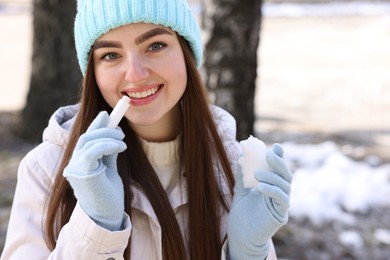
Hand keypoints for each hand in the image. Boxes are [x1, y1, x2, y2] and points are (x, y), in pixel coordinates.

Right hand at [63, 111, 126, 230]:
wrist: (106, 216)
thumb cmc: (108, 195)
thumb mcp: (109, 168)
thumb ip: (108, 152)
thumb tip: (113, 134)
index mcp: (79, 162)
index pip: (85, 138)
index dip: (95, 125)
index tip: (107, 115)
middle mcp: (73, 164)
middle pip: (86, 137)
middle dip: (104, 129)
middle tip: (120, 131)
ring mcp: (75, 168)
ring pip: (89, 141)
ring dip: (108, 137)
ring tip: (123, 142)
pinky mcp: (82, 172)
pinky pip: (93, 150)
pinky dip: (107, 145)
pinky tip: (120, 147)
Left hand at [227, 144, 292, 259]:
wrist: (240, 236)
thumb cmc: (242, 214)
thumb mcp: (240, 190)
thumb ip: (242, 175)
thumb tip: (241, 156)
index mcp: (272, 186)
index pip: (278, 169)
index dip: (279, 157)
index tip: (276, 146)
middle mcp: (279, 193)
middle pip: (286, 175)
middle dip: (278, 163)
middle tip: (268, 154)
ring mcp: (281, 204)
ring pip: (285, 185)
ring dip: (272, 176)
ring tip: (256, 173)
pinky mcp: (280, 214)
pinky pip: (282, 199)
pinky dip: (272, 190)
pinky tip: (260, 187)